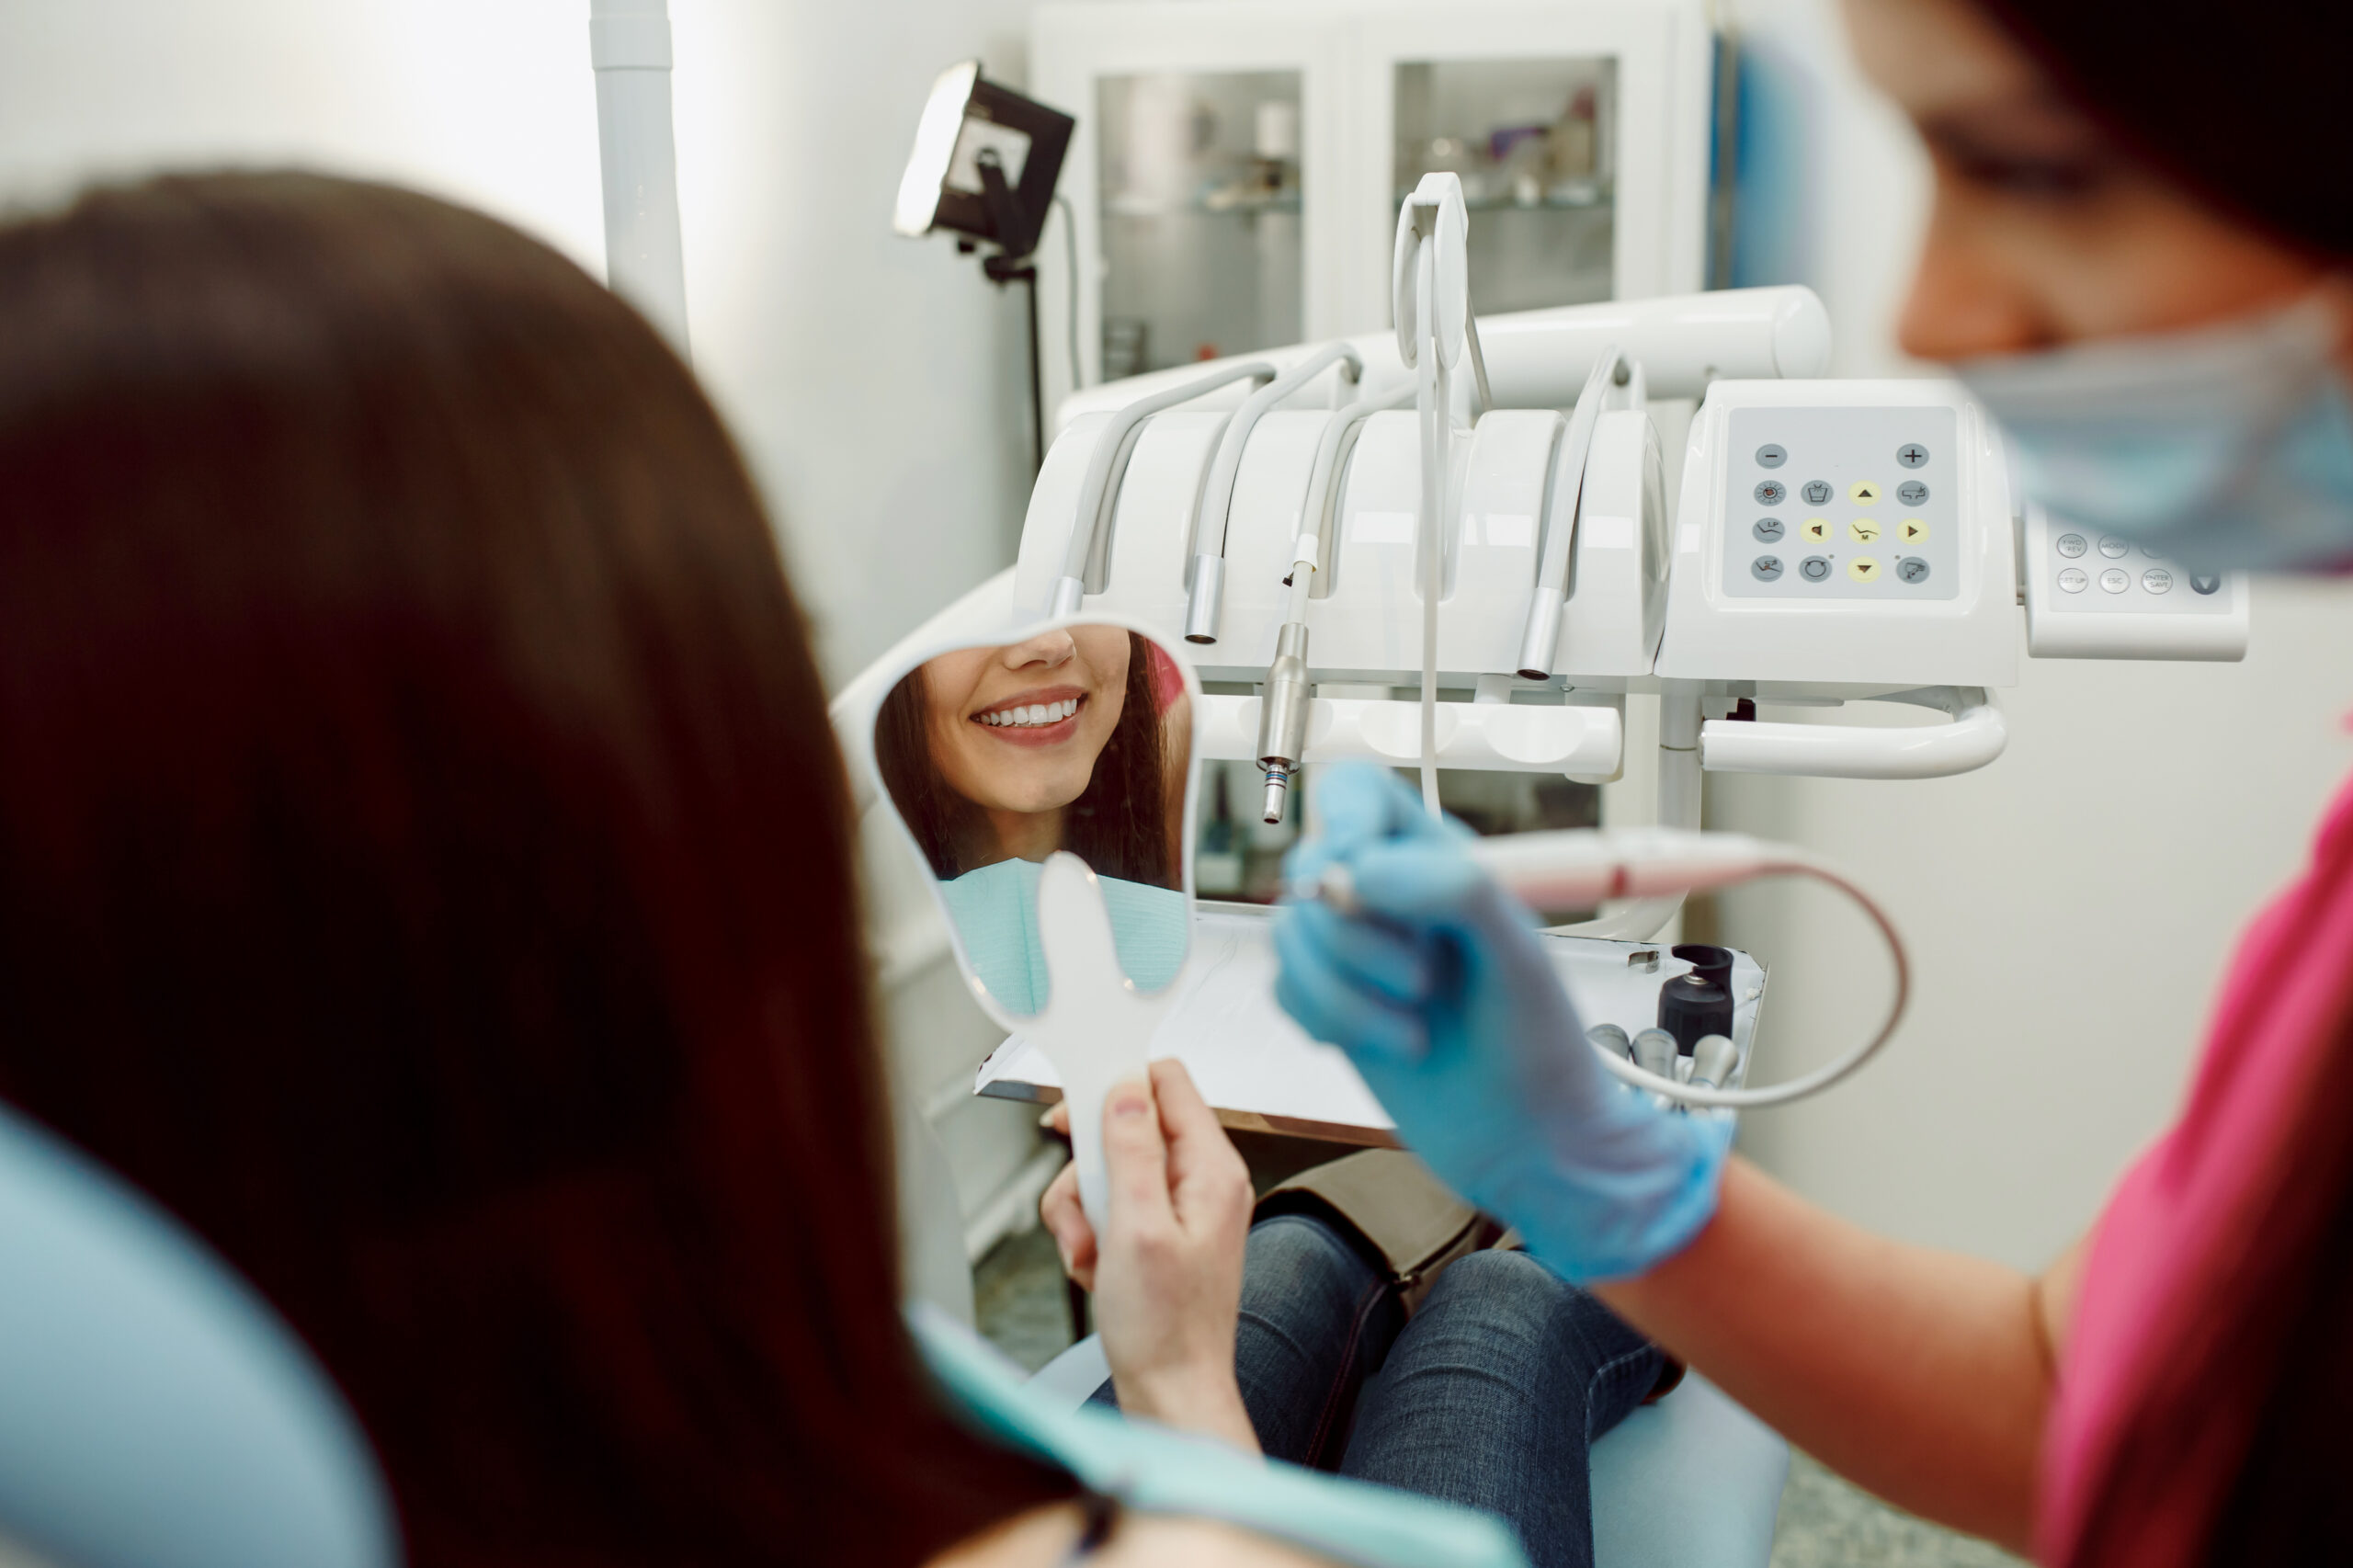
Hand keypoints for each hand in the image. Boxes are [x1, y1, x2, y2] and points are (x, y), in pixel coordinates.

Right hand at [1039, 1060, 1258, 1451]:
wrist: (1171, 1393)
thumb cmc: (1166, 1328)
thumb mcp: (1137, 1228)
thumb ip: (1132, 1150)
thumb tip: (1126, 1087)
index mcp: (1212, 1169)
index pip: (1168, 1083)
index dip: (1117, 1085)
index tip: (1077, 1111)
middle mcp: (1202, 1181)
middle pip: (1127, 1128)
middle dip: (1090, 1169)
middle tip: (1086, 1207)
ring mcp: (1179, 1208)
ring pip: (1108, 1171)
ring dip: (1084, 1211)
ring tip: (1093, 1254)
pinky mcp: (1158, 1233)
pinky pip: (1109, 1208)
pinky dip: (1091, 1235)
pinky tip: (1097, 1269)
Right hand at [1272, 761, 1732, 1282]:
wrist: (1533, 1145)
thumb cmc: (1544, 1049)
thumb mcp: (1518, 952)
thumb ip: (1449, 885)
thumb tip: (1357, 870)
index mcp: (1441, 860)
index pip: (1358, 793)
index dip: (1343, 819)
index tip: (1359, 869)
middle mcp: (1393, 899)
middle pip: (1310, 868)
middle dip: (1357, 937)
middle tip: (1425, 981)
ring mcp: (1358, 954)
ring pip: (1286, 934)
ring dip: (1345, 992)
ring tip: (1413, 1025)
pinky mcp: (1332, 1006)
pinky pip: (1283, 988)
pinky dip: (1327, 1022)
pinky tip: (1386, 1042)